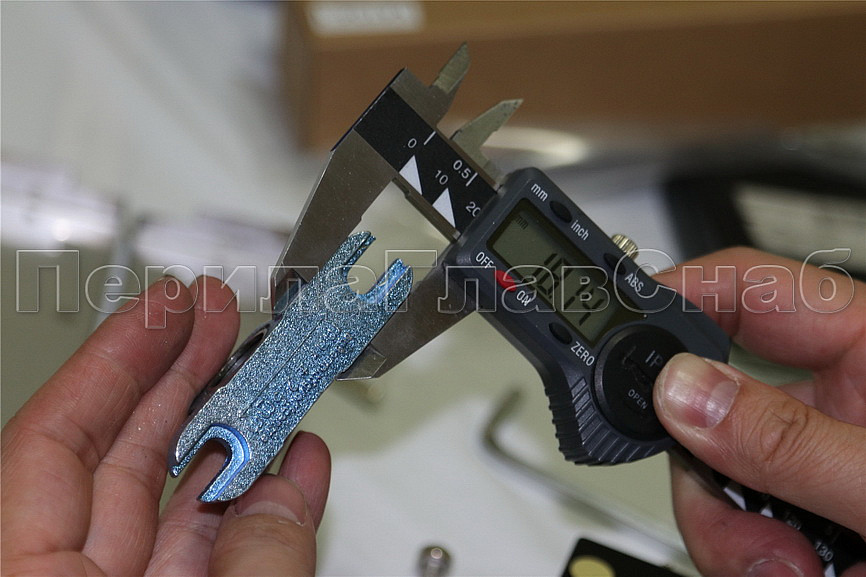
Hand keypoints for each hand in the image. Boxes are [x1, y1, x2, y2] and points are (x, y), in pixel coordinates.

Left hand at [2, 276, 330, 575]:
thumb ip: (247, 566)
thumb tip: (281, 499)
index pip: (50, 443)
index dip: (111, 361)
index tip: (164, 307)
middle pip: (116, 458)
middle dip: (176, 374)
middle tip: (215, 317)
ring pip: (171, 504)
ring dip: (229, 434)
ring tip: (267, 375)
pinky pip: (210, 553)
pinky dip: (255, 509)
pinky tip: (292, 465)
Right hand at [653, 248, 865, 576]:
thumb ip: (793, 439)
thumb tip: (685, 394)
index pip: (750, 288)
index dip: (680, 291)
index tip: (622, 322)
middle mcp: (834, 404)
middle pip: (707, 402)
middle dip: (707, 469)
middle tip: (731, 514)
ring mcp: (812, 465)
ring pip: (711, 477)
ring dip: (732, 535)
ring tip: (794, 571)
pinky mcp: (802, 521)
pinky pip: (734, 528)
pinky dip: (750, 561)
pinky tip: (800, 575)